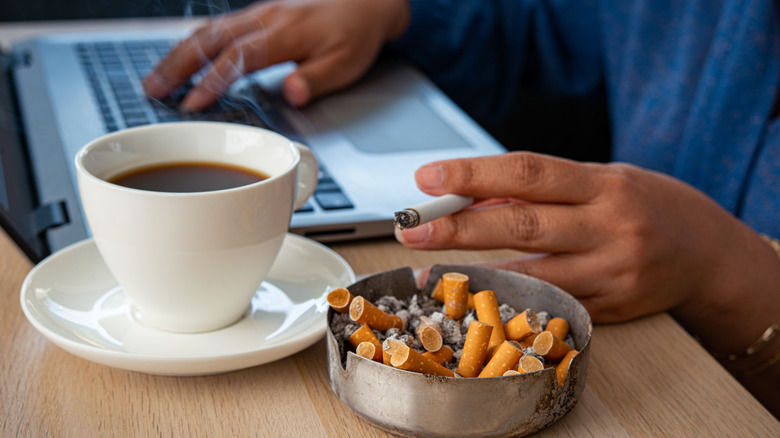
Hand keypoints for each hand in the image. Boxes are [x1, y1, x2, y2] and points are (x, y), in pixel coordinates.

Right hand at [143, 0, 409, 109]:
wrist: (364, 2)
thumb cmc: (355, 34)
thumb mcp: (347, 64)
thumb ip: (317, 80)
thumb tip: (291, 93)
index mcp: (286, 32)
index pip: (240, 57)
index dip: (212, 80)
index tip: (191, 103)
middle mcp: (266, 18)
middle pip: (211, 38)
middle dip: (178, 64)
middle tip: (153, 89)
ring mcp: (259, 13)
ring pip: (208, 29)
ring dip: (178, 53)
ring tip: (155, 78)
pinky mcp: (257, 15)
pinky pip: (217, 26)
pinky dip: (193, 42)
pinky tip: (179, 58)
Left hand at [396, 152, 779, 353]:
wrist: (707, 253)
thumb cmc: (645, 206)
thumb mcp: (600, 183)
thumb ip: (543, 193)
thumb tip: (476, 199)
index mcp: (605, 184)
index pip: (530, 173)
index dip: (474, 174)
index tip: (429, 178)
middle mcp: (610, 227)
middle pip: (522, 225)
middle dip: (459, 227)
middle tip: (413, 229)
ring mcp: (612, 273)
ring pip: (531, 273)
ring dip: (475, 271)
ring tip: (430, 269)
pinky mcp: (610, 309)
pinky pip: (550, 303)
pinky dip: (511, 296)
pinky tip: (479, 294)